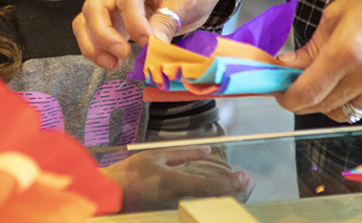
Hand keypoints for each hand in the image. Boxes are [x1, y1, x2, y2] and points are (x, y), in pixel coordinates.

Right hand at [73, 0, 227, 70]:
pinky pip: (92, 31)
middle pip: (95, 7)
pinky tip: (111, 61)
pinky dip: (96, 48)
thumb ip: (166, 23)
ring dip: (94, 44)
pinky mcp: (111, 15)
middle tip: (123, 53)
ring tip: (113, 63)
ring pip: (86, 20)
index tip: (148, 43)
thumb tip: (152, 49)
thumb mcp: (187, 1)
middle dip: (104, 35)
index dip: (134, 24)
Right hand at [101, 147, 253, 212]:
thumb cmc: (130, 174)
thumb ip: (183, 153)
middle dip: (238, 192)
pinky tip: (222, 193)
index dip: (231, 183)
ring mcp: (179, 209)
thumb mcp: (155, 155)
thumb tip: (207, 150)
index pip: (212, 187)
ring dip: (230, 196)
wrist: (112, 195)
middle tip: (249, 181)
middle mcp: (181, 200)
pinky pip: (203, 206)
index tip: (244, 176)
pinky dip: (217, 199)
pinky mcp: (175, 212)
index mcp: (175, 184)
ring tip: (241, 186)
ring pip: (212, 205)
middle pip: (217, 201)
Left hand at [275, 0, 361, 122]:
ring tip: (316, 83)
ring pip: (343, 112)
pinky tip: (341, 85)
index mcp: (347, 52)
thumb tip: (287, 66)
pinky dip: (347, 103)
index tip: (277, 90)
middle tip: (289, 85)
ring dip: (323, 103)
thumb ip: (310, 48)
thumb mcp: (335, 16)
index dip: (287, 98)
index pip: (307, 92)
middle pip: (322, 106)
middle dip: (299, 100)